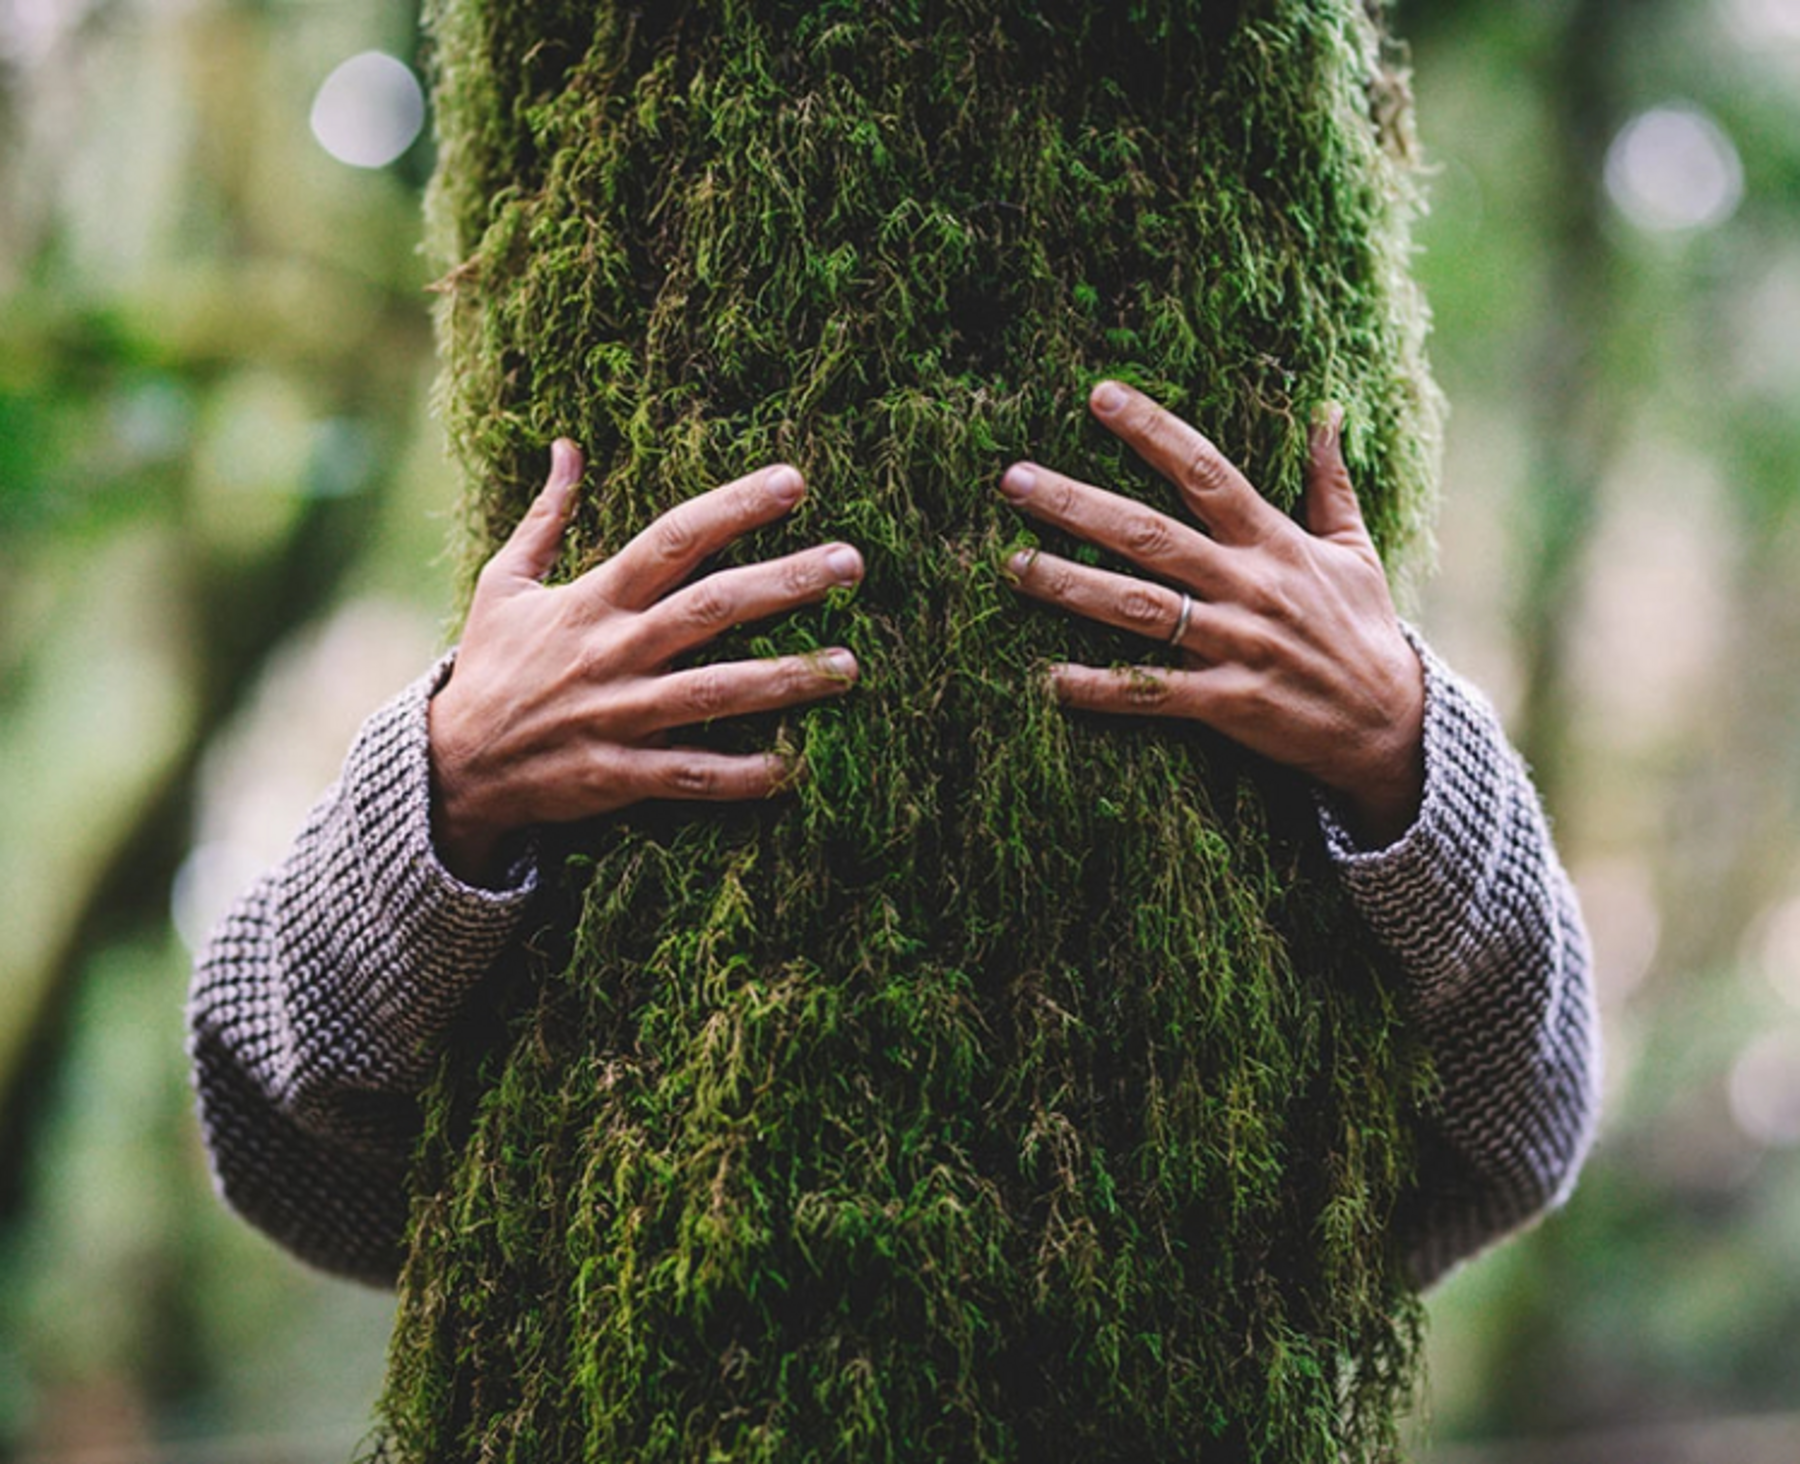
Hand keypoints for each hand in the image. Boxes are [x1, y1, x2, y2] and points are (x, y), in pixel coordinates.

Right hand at [428, 441, 863, 883]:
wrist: (453, 765)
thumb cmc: (492, 667)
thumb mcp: (506, 584)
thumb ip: (546, 517)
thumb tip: (567, 447)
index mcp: (593, 601)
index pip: (672, 540)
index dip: (732, 508)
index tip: (793, 482)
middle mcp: (613, 652)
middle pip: (711, 608)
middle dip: (785, 582)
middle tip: (852, 563)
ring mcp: (619, 715)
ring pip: (714, 693)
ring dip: (784, 679)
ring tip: (848, 665)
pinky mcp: (618, 774)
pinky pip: (690, 774)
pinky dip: (740, 774)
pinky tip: (794, 766)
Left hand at [1000, 381, 1424, 847]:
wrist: (1392, 725)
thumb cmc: (1363, 630)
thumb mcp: (1354, 549)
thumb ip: (1329, 482)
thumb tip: (1326, 411)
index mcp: (1275, 542)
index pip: (1206, 471)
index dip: (1153, 432)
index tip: (1100, 395)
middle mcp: (1250, 586)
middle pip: (1151, 536)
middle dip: (1079, 505)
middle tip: (1014, 481)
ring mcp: (1237, 645)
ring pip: (1141, 609)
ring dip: (1072, 586)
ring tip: (1013, 565)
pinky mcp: (1229, 703)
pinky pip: (1155, 692)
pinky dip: (1103, 687)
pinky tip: (1051, 678)